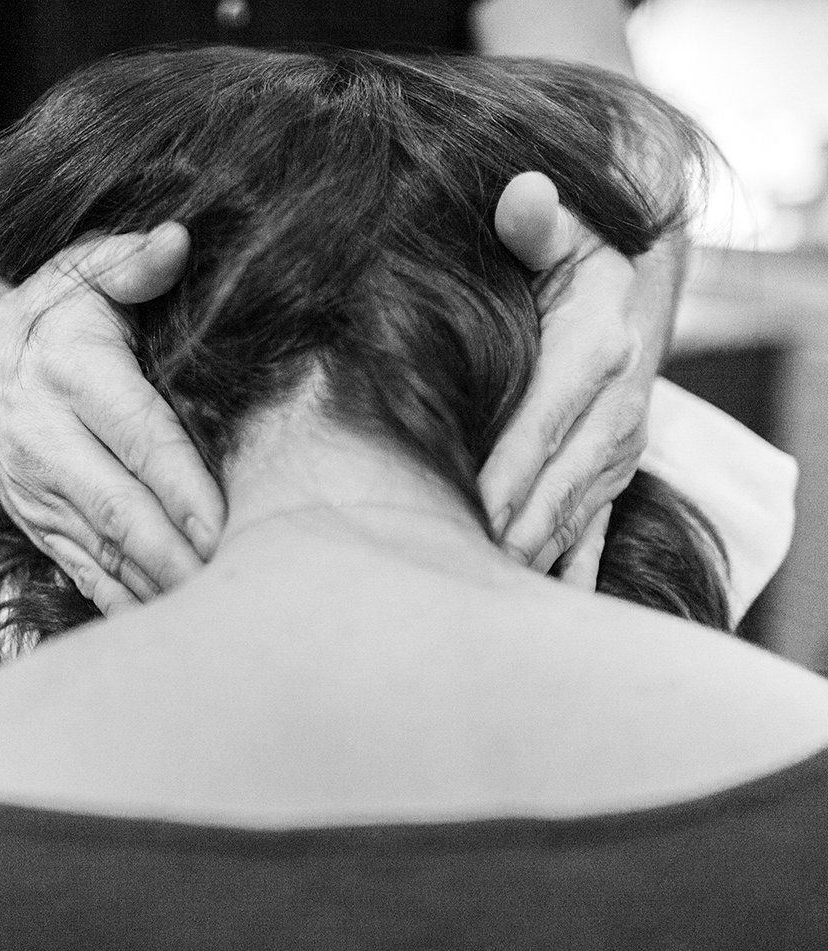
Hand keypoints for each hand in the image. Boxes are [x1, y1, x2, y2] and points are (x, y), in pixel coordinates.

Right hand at [0, 222, 225, 613]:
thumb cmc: (49, 308)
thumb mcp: (81, 269)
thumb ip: (131, 261)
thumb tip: (179, 242)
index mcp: (69, 376)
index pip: (138, 438)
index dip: (182, 487)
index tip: (224, 526)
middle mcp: (46, 441)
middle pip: (120, 509)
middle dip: (176, 553)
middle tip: (233, 584)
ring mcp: (38, 491)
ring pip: (103, 553)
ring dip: (156, 586)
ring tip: (213, 613)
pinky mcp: (37, 522)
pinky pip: (85, 572)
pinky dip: (126, 601)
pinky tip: (168, 623)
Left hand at [483, 172, 679, 586]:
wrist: (641, 290)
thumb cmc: (581, 260)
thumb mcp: (564, 229)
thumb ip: (536, 222)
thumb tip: (521, 197)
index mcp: (598, 353)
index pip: (543, 425)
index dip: (506, 475)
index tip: (468, 517)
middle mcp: (616, 410)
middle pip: (556, 487)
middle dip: (509, 533)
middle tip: (456, 579)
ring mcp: (619, 448)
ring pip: (572, 518)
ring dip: (530, 559)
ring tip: (481, 599)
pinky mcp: (615, 471)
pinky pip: (594, 531)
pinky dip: (568, 569)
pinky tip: (537, 606)